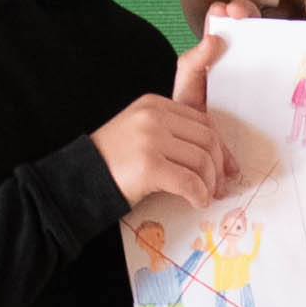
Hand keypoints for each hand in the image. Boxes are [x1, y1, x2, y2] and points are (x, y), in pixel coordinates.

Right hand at [90, 84, 231, 208]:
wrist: (78, 181)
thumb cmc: (113, 164)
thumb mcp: (142, 136)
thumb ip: (172, 135)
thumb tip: (216, 156)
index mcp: (153, 104)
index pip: (201, 120)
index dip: (220, 147)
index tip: (227, 167)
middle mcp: (153, 116)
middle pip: (207, 138)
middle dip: (219, 166)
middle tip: (221, 187)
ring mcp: (150, 139)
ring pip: (202, 160)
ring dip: (209, 184)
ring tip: (206, 197)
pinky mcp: (149, 165)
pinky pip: (189, 181)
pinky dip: (198, 195)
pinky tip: (196, 202)